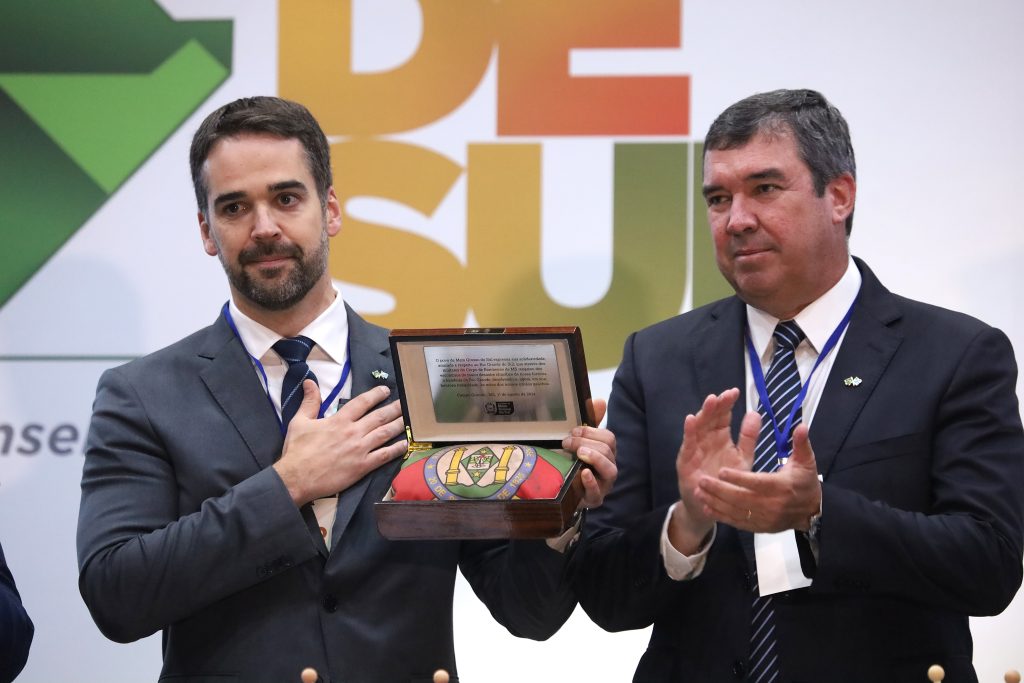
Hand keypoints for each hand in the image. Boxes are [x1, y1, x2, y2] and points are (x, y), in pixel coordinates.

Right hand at [273, 381, 406, 504]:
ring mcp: (360, 449)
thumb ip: (309, 401)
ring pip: (384, 433)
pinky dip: (396, 449)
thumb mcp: (300, 421)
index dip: (375, 395)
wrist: (297, 478)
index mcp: (339, 420)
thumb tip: (309, 382)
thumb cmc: (297, 451)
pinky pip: (384, 456)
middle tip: (406, 403)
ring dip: (398, 424)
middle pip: (379, 416)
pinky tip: (405, 444)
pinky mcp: (362, 466)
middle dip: (394, 408)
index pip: (362, 403)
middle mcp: (353, 432)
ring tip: (409, 418)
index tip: (386, 390)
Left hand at [561, 398, 616, 508]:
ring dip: (595, 458)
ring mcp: (604, 485)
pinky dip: (591, 482)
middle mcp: (608, 468)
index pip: (609, 438)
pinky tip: (583, 474)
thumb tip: (599, 401)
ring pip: (610, 470)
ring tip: (580, 454)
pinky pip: (597, 492)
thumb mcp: (577, 444)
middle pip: (608, 451)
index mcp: (606, 453)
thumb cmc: (574, 466)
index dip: (592, 432)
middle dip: (588, 443)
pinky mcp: (594, 499)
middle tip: (568, 442)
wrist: (563, 494)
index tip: (573, 431)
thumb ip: (588, 425)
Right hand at [669, 389, 758, 552]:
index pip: (723, 416)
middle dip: (716, 405)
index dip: (727, 404)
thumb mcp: (743, 458)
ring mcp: (695, 449)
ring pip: (699, 427)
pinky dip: (689, 432)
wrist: (715, 506)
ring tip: (710, 401)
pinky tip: (691, 420)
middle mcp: (707, 440)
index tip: (735, 392)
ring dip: (704, 414)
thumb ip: (748, 438)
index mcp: (721, 437)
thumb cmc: (728, 481)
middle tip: (724, 395)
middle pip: (710, 418)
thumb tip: (755, 413)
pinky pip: (688, 445)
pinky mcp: (686, 462)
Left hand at [695, 422, 821, 532]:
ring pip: (736, 511)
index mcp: (782, 487)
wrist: (811, 512)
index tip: (721, 471)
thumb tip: (801, 425)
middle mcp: (772, 505)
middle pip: (742, 499)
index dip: (739, 478)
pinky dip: (722, 516)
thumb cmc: (805, 483)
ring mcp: (764, 518)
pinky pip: (738, 522)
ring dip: (716, 503)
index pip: (757, 483)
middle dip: (720, 490)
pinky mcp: (759, 527)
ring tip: (699, 492)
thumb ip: (801, 444)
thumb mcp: (806, 462)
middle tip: (701, 480)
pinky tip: (707, 508)